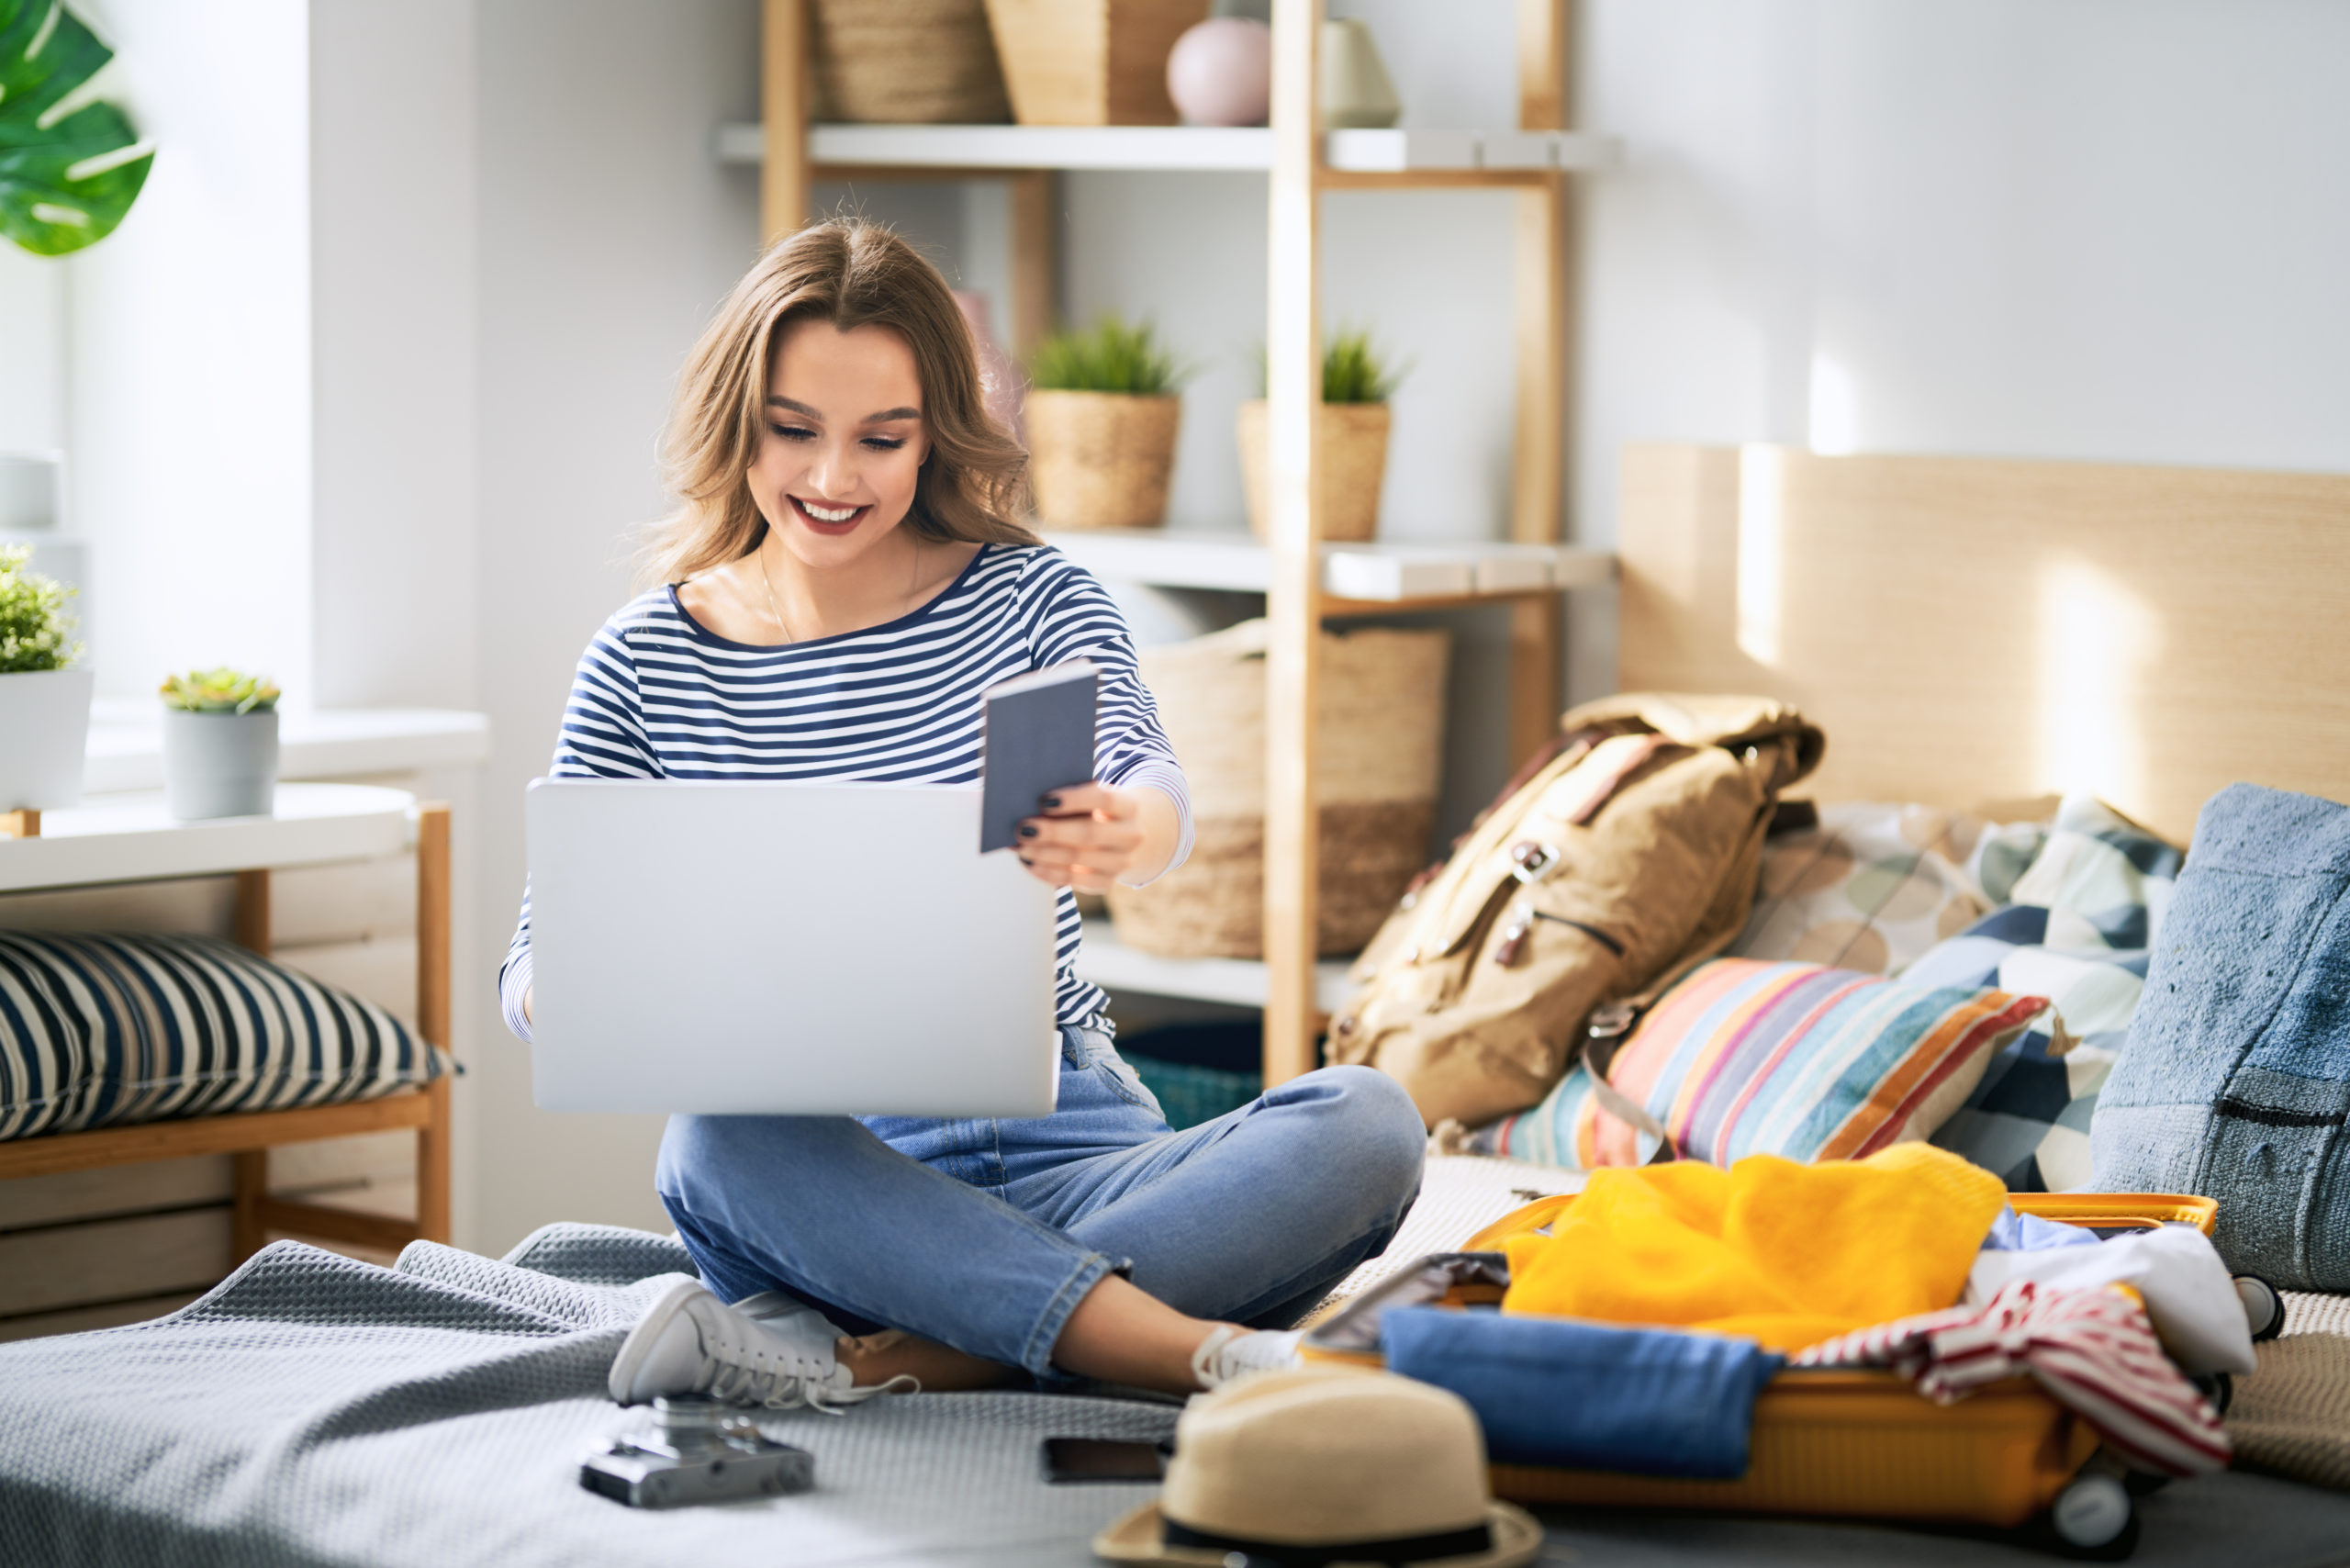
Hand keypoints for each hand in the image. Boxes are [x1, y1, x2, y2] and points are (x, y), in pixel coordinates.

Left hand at [1017, 783, 1144, 892]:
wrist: (1125, 836)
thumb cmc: (1098, 809)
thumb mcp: (1095, 797)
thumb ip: (1072, 797)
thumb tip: (1029, 804)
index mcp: (1129, 806)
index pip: (1103, 799)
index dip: (1073, 800)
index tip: (1042, 800)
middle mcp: (1131, 836)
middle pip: (1089, 834)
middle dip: (1052, 832)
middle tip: (1023, 829)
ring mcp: (1121, 863)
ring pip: (1078, 859)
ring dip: (1044, 854)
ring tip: (1020, 847)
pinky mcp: (1106, 882)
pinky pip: (1074, 880)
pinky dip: (1047, 872)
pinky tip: (1028, 863)